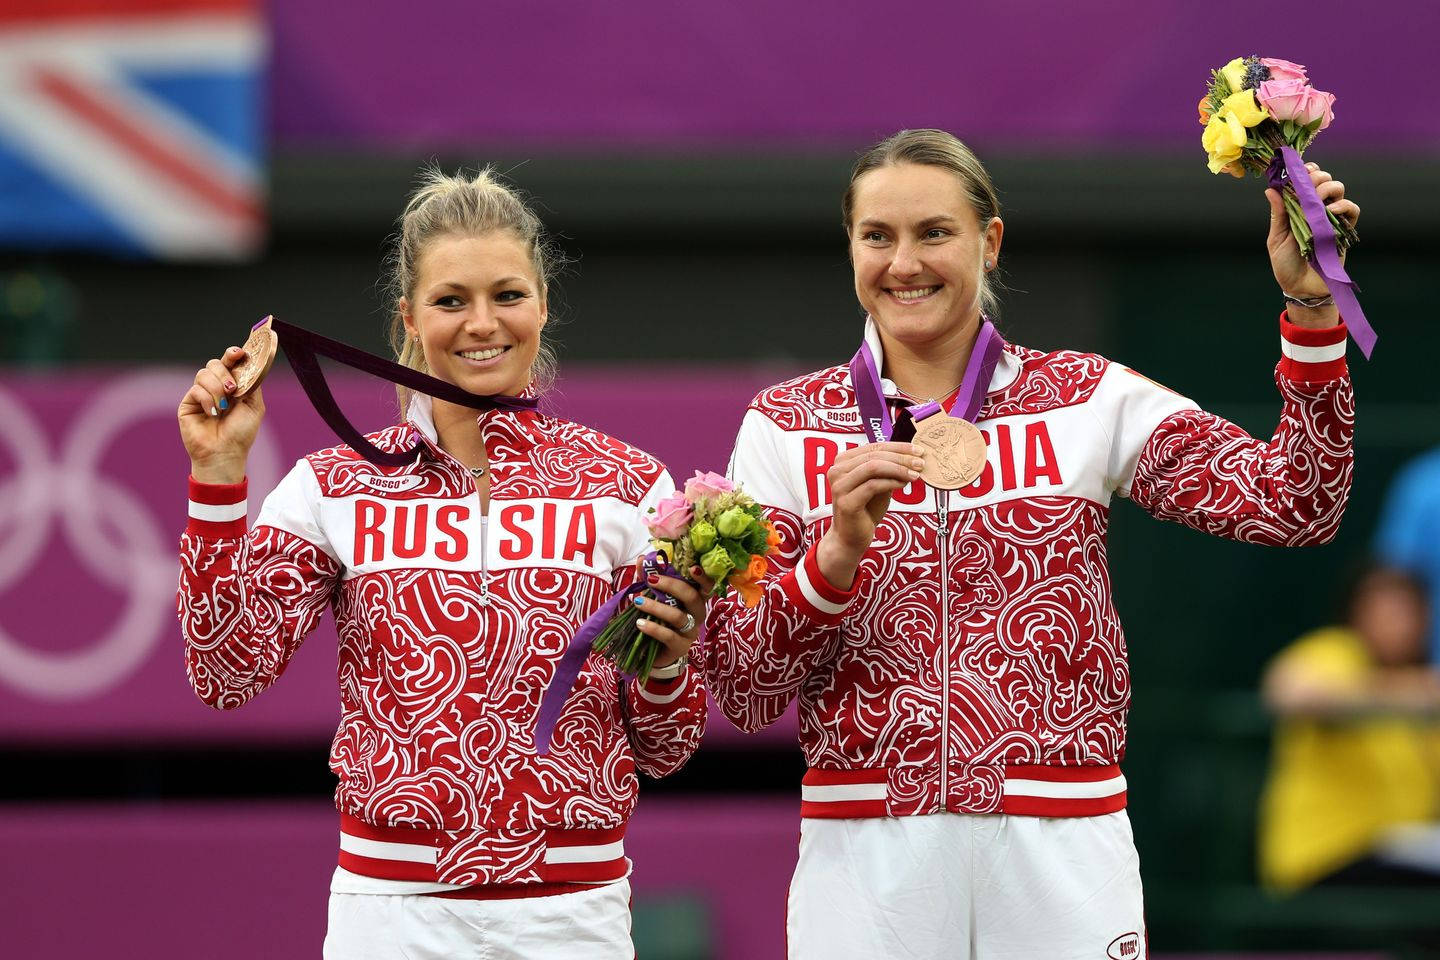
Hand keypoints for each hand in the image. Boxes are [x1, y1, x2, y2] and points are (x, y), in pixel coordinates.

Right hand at [178, 345, 265, 483]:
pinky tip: (213, 413)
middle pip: (215, 363)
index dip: (233, 354)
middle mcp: (216, 387)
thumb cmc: (241, 433)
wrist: (225, 453)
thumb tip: (249, 363)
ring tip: (224, 406)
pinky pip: (196, 389)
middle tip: (232, 388)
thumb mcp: (254, 406)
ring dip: (217, 388)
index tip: (239, 353)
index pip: (230, 363)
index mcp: (233, 386)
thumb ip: (252, 384)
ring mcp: (201, 394)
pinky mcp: (188, 403)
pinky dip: (207, 400)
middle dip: (225, 372)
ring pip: (204, 373)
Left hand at [634, 568, 711, 668]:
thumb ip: (650, 578)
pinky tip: (639, 623)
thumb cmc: (658, 619)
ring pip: (678, 617)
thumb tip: (642, 559)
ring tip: (637, 601)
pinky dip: (653, 628)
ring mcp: (690, 632)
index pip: (707, 586)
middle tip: (651, 580)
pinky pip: (668, 635)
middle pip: (692, 597)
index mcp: (695, 599)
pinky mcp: (680, 647)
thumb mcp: (655, 597)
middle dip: (671, 586)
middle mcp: (697, 614)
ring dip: (656, 607)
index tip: (692, 568)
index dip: (703, 577)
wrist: (652, 652)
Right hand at [816, 441, 923, 588]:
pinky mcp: (846, 502)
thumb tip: (912, 456)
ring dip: (898, 469)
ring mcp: (840, 486)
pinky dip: (891, 483)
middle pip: (874, 455)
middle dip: (901, 457)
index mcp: (843, 462)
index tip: (918, 450)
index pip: (873, 446)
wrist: (851, 537)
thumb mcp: (877, 483)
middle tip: (920, 463)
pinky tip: (903, 485)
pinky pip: (873, 486)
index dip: (898, 447)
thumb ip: (887, 469)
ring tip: (914, 475)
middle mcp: (837, 470)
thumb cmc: (865, 509)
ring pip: (873, 467)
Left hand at [1266, 162, 1358, 324]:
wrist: (1301, 288)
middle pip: (1323, 179)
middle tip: (1308, 186)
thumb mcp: (1277, 239)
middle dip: (1316, 177)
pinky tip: (1332, 210)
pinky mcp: (1344, 230)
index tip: (1298, 170)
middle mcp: (1315, 209)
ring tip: (1317, 199)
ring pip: (1338, 189)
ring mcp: (1331, 218)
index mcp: (1297, 208)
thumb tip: (1271, 189)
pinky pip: (1352, 210)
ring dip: (1328, 188)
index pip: (1305, 181)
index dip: (1304, 171)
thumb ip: (1279, 214)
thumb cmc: (1285, 265)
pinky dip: (1344, 206)